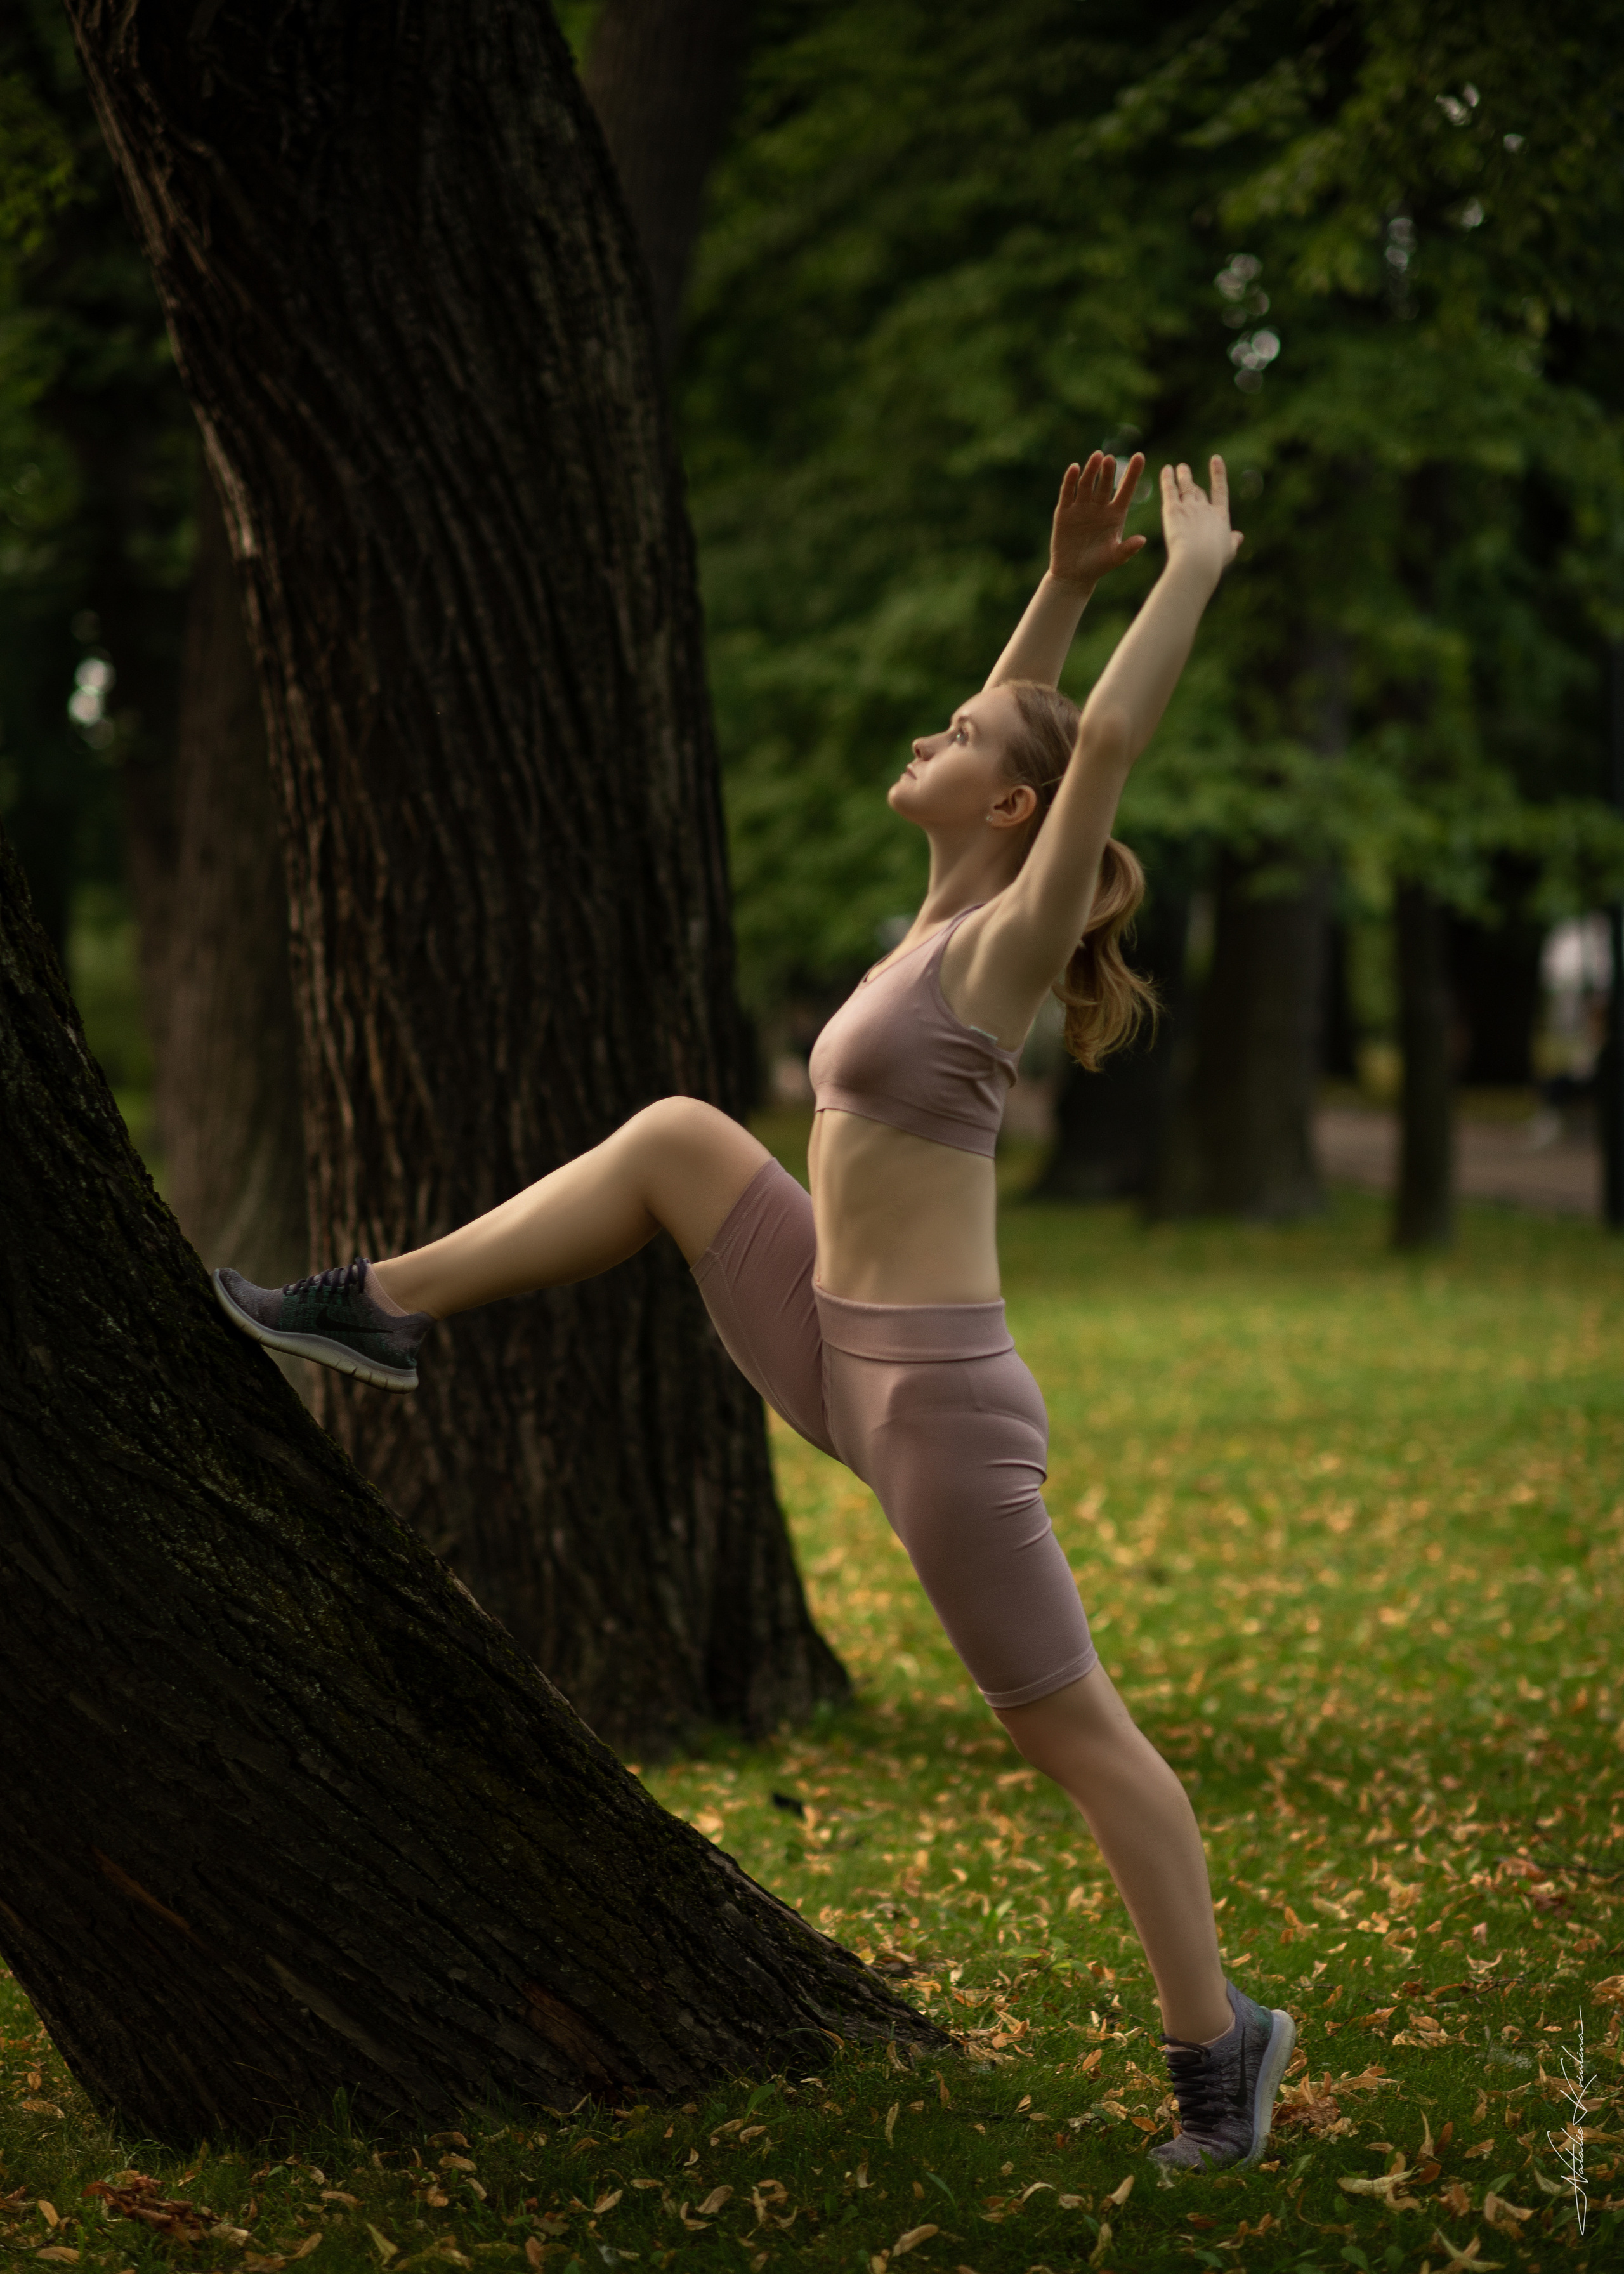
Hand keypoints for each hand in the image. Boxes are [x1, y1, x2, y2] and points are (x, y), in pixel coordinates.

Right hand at [1048, 451, 1147, 589]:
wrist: (1073, 575)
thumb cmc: (1098, 566)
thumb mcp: (1115, 558)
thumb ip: (1128, 548)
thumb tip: (1143, 540)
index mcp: (1116, 514)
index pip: (1126, 490)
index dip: (1133, 473)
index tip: (1140, 456)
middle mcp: (1100, 507)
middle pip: (1105, 484)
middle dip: (1108, 472)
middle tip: (1110, 459)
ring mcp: (1082, 507)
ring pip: (1087, 484)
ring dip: (1091, 470)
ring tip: (1096, 457)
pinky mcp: (1065, 511)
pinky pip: (1068, 493)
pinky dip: (1070, 480)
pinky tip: (1075, 468)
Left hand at [1160, 456, 1242, 583]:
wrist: (1198, 559)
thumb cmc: (1213, 560)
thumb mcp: (1228, 552)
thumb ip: (1233, 542)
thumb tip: (1239, 536)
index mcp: (1220, 516)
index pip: (1220, 491)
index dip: (1218, 474)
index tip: (1216, 459)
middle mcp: (1205, 508)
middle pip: (1197, 490)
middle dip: (1190, 480)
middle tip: (1184, 468)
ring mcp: (1189, 506)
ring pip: (1185, 487)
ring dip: (1182, 476)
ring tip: (1178, 468)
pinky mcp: (1173, 509)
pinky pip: (1170, 490)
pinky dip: (1167, 479)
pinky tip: (1166, 470)